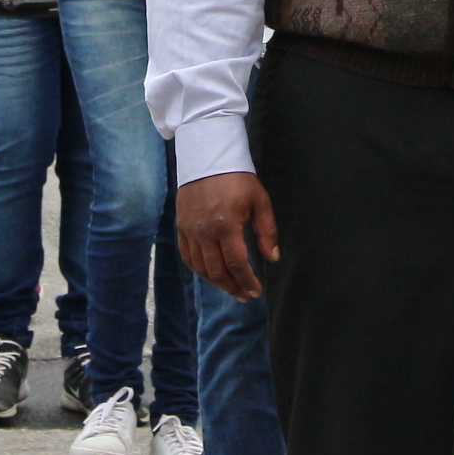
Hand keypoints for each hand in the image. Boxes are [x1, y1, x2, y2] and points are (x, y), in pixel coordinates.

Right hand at [176, 172, 277, 300]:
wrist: (207, 158)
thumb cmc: (238, 179)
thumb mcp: (259, 200)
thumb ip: (267, 231)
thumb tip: (273, 257)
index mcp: (226, 225)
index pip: (236, 264)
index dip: (247, 281)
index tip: (256, 291)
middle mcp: (205, 232)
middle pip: (218, 271)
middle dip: (233, 287)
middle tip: (246, 296)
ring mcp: (190, 231)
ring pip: (201, 268)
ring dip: (217, 283)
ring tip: (231, 289)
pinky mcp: (181, 227)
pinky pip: (188, 257)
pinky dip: (199, 271)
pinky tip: (211, 275)